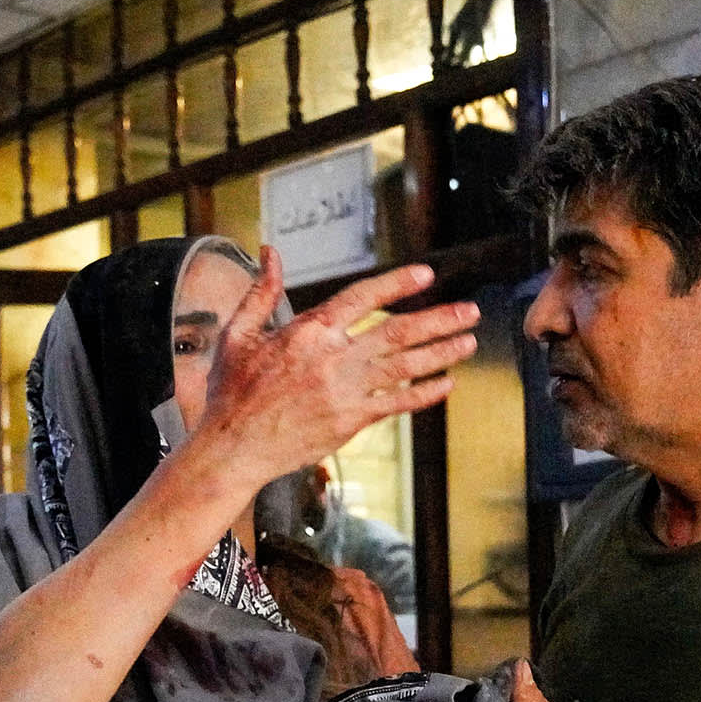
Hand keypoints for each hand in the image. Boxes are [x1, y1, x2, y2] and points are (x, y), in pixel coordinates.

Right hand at [177, 248, 478, 502]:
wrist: (233, 448)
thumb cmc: (231, 393)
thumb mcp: (238, 335)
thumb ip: (261, 292)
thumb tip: (270, 253)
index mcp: (307, 332)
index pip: (363, 298)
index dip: (397, 284)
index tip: (426, 274)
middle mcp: (333, 359)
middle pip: (398, 332)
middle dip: (439, 320)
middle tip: (469, 310)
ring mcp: (346, 392)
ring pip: (405, 367)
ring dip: (442, 352)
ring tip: (469, 341)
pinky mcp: (351, 421)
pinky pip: (397, 403)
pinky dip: (424, 393)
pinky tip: (446, 383)